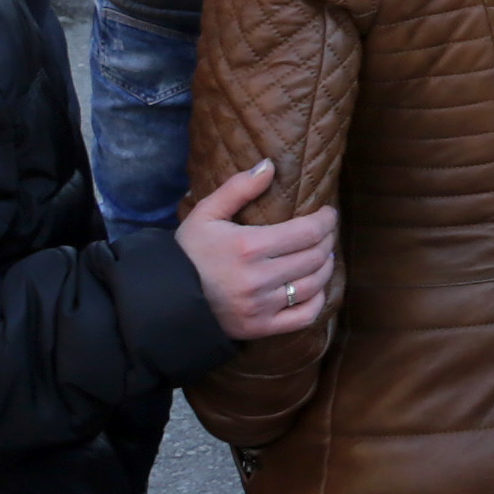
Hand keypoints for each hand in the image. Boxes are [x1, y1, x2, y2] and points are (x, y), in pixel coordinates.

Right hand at [178, 162, 342, 343]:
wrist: (164, 298)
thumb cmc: (188, 253)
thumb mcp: (205, 214)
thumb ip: (238, 188)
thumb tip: (270, 165)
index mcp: (248, 246)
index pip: (308, 231)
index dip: (327, 221)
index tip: (328, 214)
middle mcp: (259, 278)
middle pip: (315, 256)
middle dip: (327, 240)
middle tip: (326, 233)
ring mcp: (261, 306)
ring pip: (314, 284)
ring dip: (325, 266)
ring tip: (323, 255)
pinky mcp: (260, 328)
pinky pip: (304, 316)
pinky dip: (317, 300)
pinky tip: (315, 287)